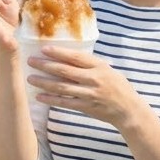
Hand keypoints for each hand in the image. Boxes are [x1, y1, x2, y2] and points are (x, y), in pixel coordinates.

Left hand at [25, 46, 143, 128]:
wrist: (129, 110)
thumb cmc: (119, 87)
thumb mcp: (108, 70)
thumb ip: (91, 65)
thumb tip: (70, 56)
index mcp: (99, 67)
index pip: (76, 57)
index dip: (59, 52)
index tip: (44, 49)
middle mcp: (93, 79)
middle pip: (65, 71)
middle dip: (45, 65)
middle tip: (30, 61)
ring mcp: (89, 94)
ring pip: (62, 87)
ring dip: (44, 82)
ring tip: (30, 78)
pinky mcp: (86, 107)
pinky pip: (65, 102)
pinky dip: (51, 99)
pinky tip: (39, 96)